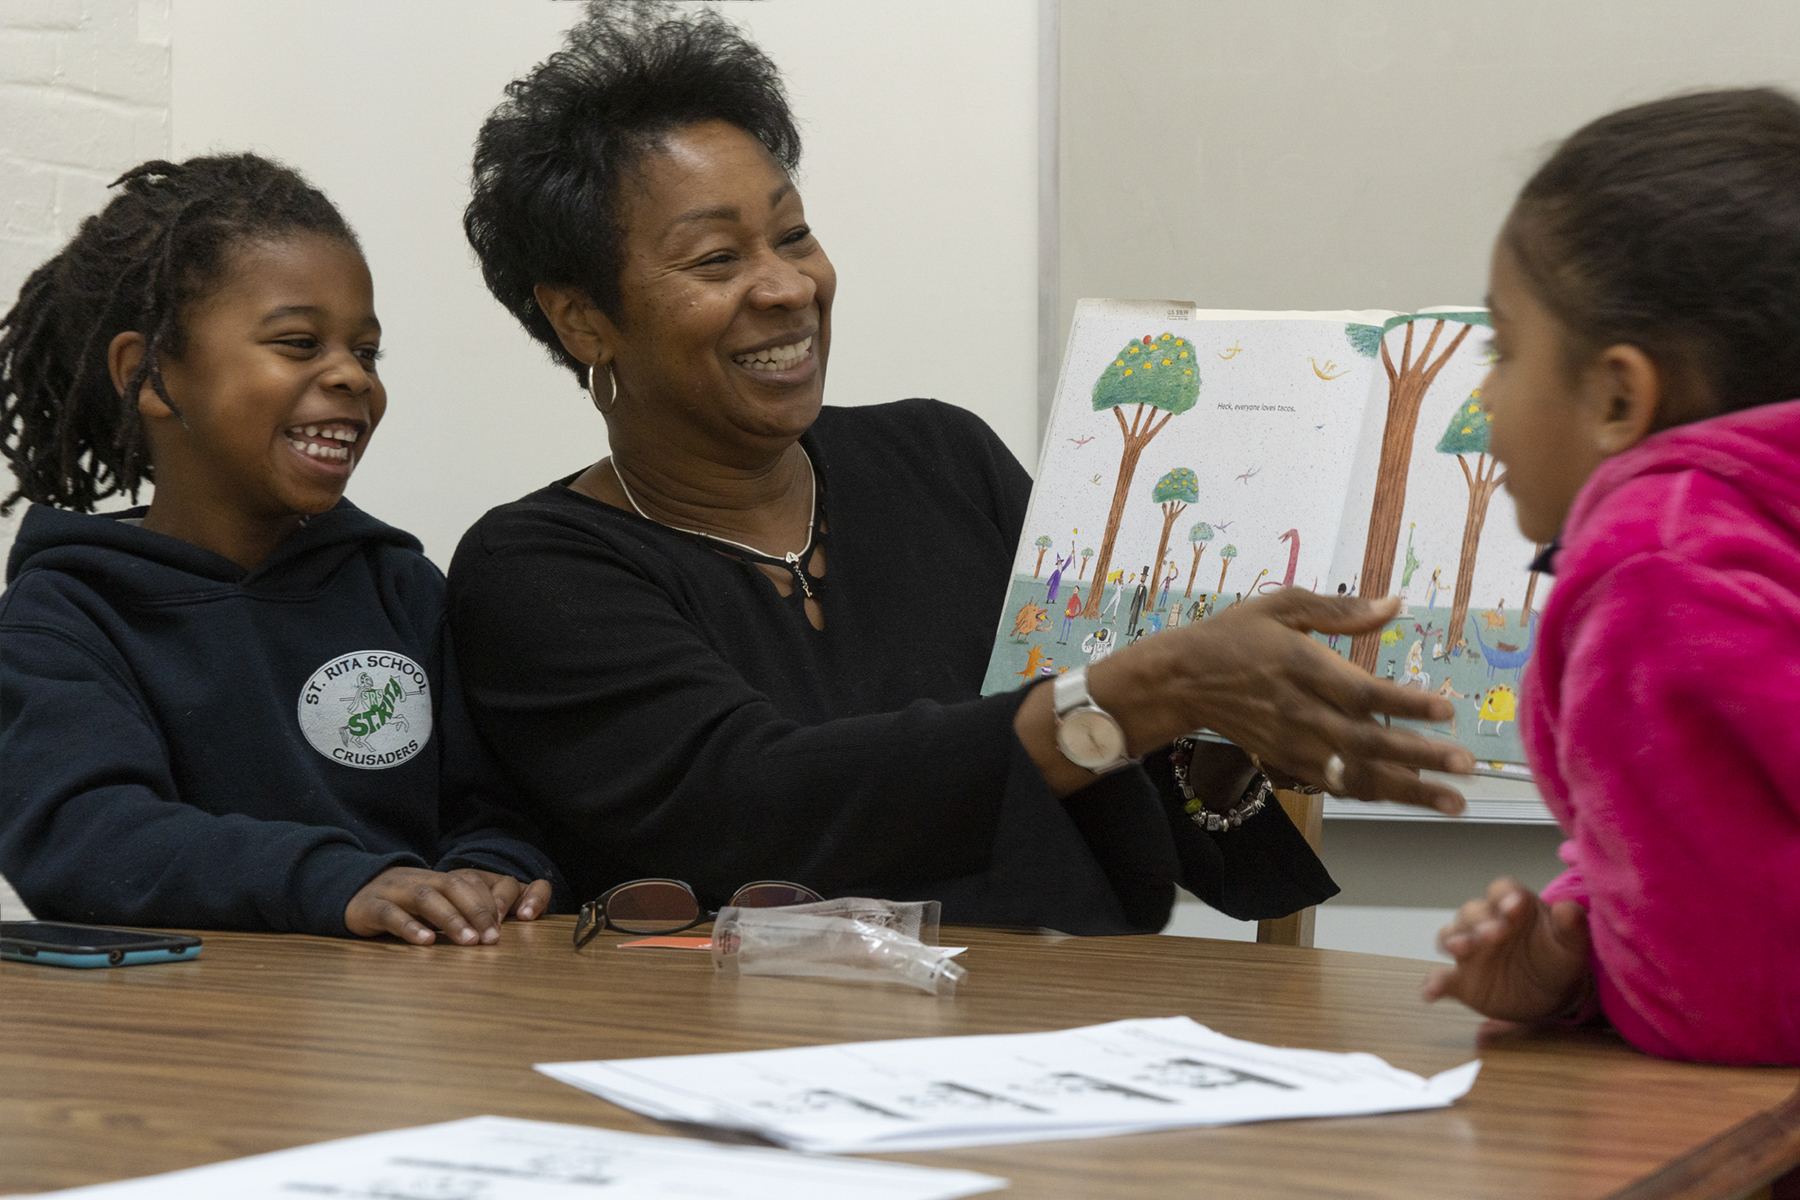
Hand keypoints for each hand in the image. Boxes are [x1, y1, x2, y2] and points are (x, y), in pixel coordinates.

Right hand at [345, 867, 552, 945]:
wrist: (349, 889)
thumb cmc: (400, 903)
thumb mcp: (431, 902)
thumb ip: (459, 912)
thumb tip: (495, 932)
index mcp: (437, 879)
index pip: (470, 881)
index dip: (490, 900)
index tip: (506, 926)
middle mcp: (419, 880)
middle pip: (453, 886)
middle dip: (477, 910)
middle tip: (493, 938)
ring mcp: (394, 890)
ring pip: (425, 897)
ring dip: (450, 919)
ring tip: (468, 941)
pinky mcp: (370, 906)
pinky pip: (390, 914)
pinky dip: (408, 927)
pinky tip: (424, 942)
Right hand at [1098, 590, 1474, 811]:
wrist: (1181, 679)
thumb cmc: (1234, 635)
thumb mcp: (1282, 605)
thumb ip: (1342, 611)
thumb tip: (1396, 604)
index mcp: (1302, 667)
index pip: (1362, 693)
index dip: (1405, 705)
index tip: (1446, 710)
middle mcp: (1301, 712)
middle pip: (1367, 743)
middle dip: (1420, 758)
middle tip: (1466, 766)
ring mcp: (1294, 744)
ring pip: (1356, 774)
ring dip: (1408, 791)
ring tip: (1454, 803)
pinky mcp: (1288, 762)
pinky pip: (1337, 784)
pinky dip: (1374, 793)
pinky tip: (1412, 798)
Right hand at [1422, 877, 1592, 1021]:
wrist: (1553, 997)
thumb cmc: (1559, 960)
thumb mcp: (1572, 945)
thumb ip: (1571, 926)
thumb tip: (1567, 908)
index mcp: (1514, 908)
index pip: (1502, 890)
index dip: (1505, 895)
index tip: (1515, 905)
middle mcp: (1486, 923)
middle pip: (1472, 911)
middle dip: (1479, 920)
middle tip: (1494, 934)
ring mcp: (1472, 951)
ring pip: (1451, 936)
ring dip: (1452, 940)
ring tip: (1460, 949)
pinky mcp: (1463, 980)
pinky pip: (1444, 978)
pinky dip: (1435, 983)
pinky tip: (1432, 991)